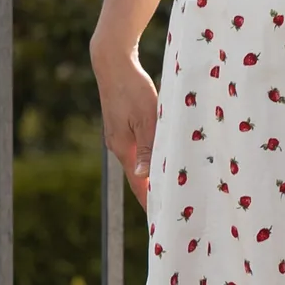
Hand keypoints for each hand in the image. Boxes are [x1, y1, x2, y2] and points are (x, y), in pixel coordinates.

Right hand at [91, 36, 158, 211]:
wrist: (112, 63)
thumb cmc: (133, 88)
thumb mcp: (146, 118)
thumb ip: (147, 147)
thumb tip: (143, 176)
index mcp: (123, 148)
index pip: (138, 185)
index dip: (150, 202)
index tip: (161, 221)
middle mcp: (118, 146)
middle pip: (138, 177)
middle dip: (153, 193)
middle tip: (172, 210)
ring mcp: (118, 136)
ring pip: (138, 163)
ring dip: (152, 176)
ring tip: (170, 189)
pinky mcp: (121, 126)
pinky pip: (137, 149)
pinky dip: (149, 159)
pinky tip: (160, 160)